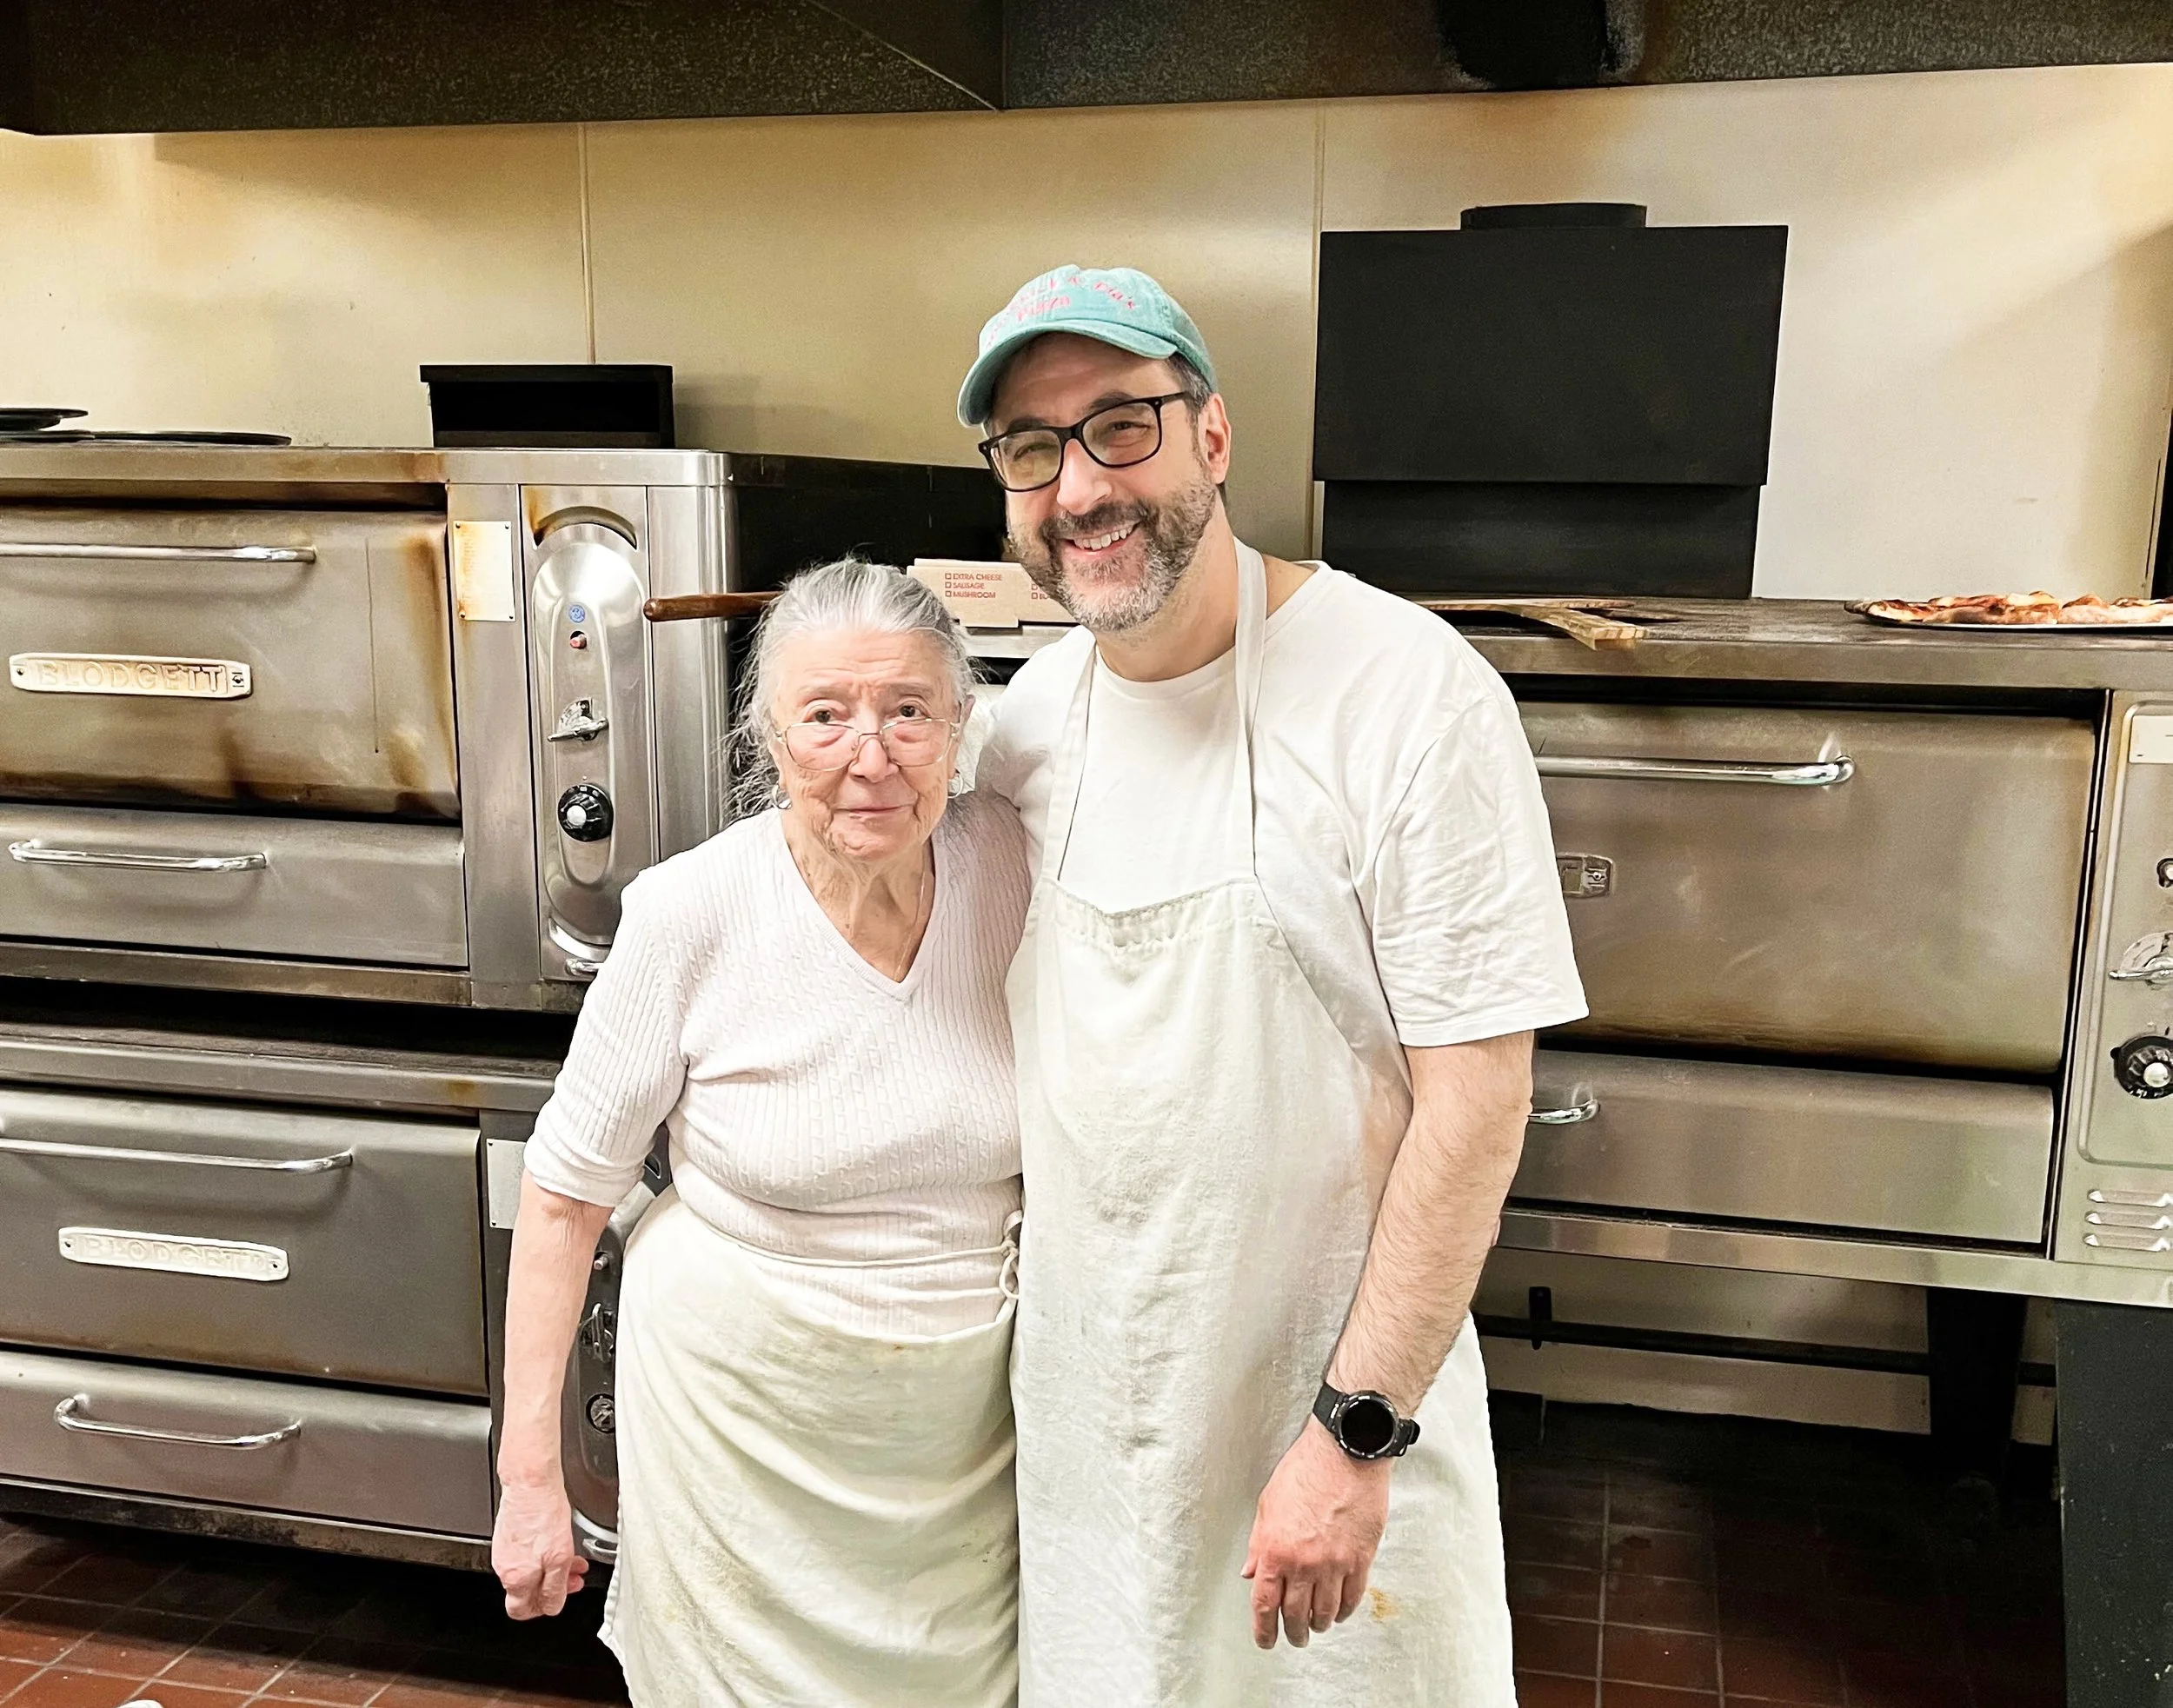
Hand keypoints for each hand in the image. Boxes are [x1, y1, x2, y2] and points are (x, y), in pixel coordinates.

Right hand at [493, 1475, 587, 1618]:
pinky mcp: (508, 1534)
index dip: (542, 1608)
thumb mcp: (559, 1559)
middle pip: (526, 1591)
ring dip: (551, 1568)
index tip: (559, 1597)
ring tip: (572, 1558)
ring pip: (529, 1570)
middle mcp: (504, 1567)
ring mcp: (504, 1550)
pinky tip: (558, 1542)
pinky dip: (542, 1553)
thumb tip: (552, 1606)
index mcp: (514, 1578)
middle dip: (553, 1586)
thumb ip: (554, 1588)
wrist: (531, 1482)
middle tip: (574, 1576)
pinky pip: (525, 1553)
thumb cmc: (544, 1515)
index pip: (520, 1610)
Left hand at [1240, 1418, 1390, 1649]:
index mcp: (1275, 1549)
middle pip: (1295, 1615)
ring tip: (1317, 1625)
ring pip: (1326, 1612)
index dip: (1263, 1629)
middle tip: (1295, 1638)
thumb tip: (1250, 1573)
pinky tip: (1340, 1611)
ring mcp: (1334, 1564)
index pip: (1264, 1604)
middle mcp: (1303, 1563)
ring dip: (1319, 1624)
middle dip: (1293, 1633)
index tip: (1265, 1640)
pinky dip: (1345, 1611)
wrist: (1345, 1453)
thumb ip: (1258, 1544)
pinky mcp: (1361, 1559)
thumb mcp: (1268, 1504)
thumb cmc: (1306, 1470)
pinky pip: (1352, 1598)